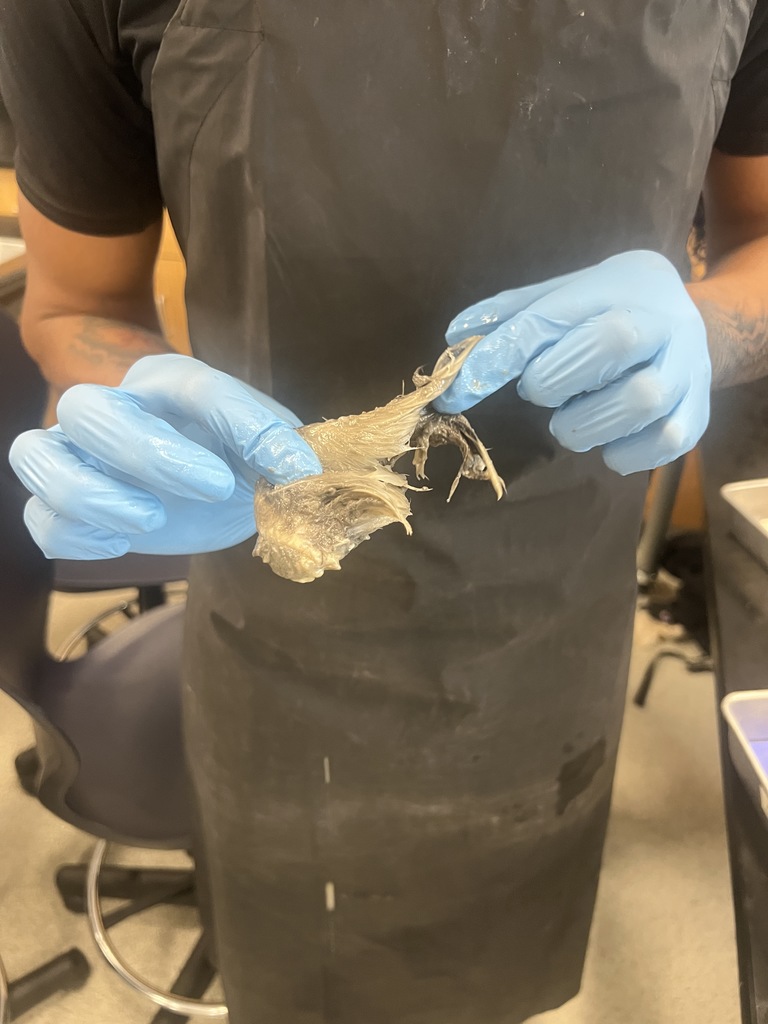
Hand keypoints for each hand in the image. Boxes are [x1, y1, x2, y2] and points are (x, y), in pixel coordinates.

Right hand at [9, 354, 321, 557]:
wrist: (221, 491)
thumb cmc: (243, 458)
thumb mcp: (277, 450)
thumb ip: (283, 449)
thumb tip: (298, 472)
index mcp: (171, 383)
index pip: (191, 385)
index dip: (231, 423)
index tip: (267, 470)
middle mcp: (116, 408)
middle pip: (86, 407)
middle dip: (142, 452)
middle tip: (209, 489)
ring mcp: (82, 457)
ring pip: (35, 455)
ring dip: (87, 493)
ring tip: (150, 520)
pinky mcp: (73, 509)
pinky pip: (39, 517)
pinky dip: (70, 534)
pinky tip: (117, 545)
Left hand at [436, 251, 711, 474]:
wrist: (690, 328)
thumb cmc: (609, 312)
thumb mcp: (564, 296)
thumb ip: (511, 315)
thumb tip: (456, 335)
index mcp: (618, 286)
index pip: (550, 318)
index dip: (497, 356)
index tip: (455, 392)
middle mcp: (662, 322)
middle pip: (612, 342)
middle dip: (554, 379)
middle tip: (538, 390)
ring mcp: (686, 371)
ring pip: (639, 400)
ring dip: (584, 422)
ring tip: (572, 418)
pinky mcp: (697, 418)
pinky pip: (662, 443)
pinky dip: (623, 453)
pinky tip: (609, 440)